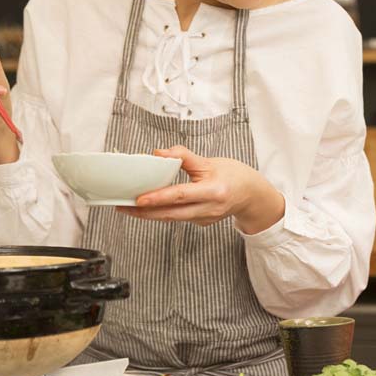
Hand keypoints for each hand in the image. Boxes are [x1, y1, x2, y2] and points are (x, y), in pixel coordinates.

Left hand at [117, 145, 284, 229]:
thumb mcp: (211, 161)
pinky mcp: (202, 222)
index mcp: (213, 192)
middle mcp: (209, 209)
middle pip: (171, 214)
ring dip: (150, 214)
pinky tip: (150, 207)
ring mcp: (205, 219)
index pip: (180, 195)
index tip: (138, 199)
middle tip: (123, 207)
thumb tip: (159, 153)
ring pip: (172, 218)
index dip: (158, 198)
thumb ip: (184, 157)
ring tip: (129, 208)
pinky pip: (179, 217)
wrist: (252, 196)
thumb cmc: (234, 176)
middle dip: (144, 213)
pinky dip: (163, 212)